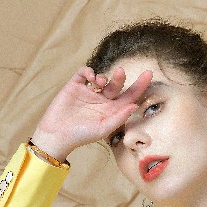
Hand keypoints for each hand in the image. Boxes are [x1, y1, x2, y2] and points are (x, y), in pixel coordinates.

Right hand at [30, 64, 155, 161]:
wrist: (57, 135)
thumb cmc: (81, 136)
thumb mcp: (103, 129)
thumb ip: (119, 117)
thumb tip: (134, 105)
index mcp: (111, 111)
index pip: (129, 97)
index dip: (139, 86)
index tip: (149, 74)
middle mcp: (102, 100)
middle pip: (117, 85)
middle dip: (120, 77)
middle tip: (121, 71)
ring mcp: (88, 92)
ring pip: (101, 78)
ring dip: (104, 77)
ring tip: (100, 82)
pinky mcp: (75, 86)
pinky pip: (84, 73)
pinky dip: (88, 71)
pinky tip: (90, 76)